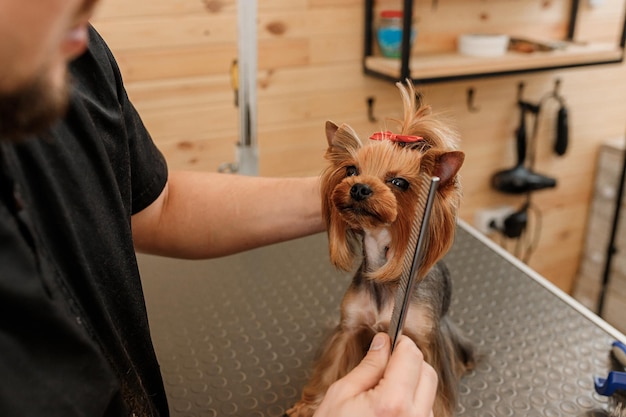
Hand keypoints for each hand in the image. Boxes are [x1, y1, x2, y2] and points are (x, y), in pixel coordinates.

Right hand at [313, 333, 437, 416]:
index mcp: (392, 403)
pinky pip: (426, 411)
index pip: (411, 355)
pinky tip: (390, 411)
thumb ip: (368, 366)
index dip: (399, 343)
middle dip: (408, 361)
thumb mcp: (341, 395)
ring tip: (384, 394)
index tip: (390, 342)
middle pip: (427, 371)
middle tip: (385, 364)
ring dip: (412, 384)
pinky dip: (413, 403)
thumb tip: (383, 343)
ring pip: (429, 392)